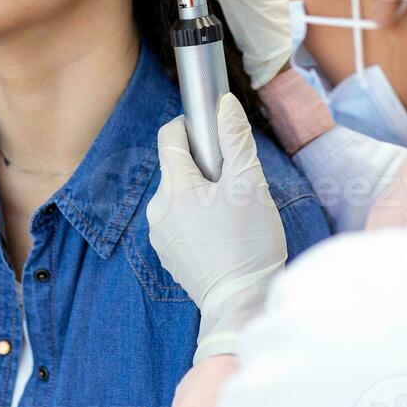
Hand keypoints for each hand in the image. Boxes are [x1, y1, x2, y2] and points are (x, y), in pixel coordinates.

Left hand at [148, 93, 286, 362]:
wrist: (241, 304)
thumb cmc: (249, 243)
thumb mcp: (249, 184)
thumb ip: (236, 140)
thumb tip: (224, 103)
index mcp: (174, 188)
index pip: (169, 137)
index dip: (192, 128)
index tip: (215, 136)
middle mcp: (157, 209)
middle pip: (177, 168)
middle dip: (205, 168)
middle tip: (234, 186)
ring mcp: (159, 235)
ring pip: (179, 195)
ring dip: (202, 195)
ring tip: (231, 215)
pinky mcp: (167, 254)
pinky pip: (179, 221)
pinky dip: (197, 219)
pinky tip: (222, 236)